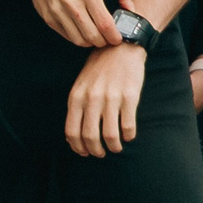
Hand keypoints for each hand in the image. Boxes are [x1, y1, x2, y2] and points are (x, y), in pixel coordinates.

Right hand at [19, 0, 134, 48]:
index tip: (118, 38)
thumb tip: (131, 10)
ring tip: (95, 36)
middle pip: (92, 36)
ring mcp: (57, 11)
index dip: (114, 37)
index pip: (105, 24)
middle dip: (104, 42)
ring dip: (91, 42)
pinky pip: (67, 36)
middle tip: (107, 39)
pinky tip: (82, 30)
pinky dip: (77, 37)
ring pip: (79, 40)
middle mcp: (71, 2)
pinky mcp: (48, 17)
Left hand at [65, 42, 147, 156]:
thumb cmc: (98, 69)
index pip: (72, 131)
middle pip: (90, 137)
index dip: (78, 147)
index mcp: (76, 97)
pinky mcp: (130, 97)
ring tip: (116, 148)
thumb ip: (77, 107)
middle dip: (95, 151)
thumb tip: (75, 135)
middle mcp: (91, 99)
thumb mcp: (80, 86)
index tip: (84, 153)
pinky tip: (129, 136)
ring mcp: (111, 98)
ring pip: (110, 135)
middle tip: (101, 154)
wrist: (119, 48)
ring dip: (114, 147)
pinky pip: (128, 126)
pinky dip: (128, 136)